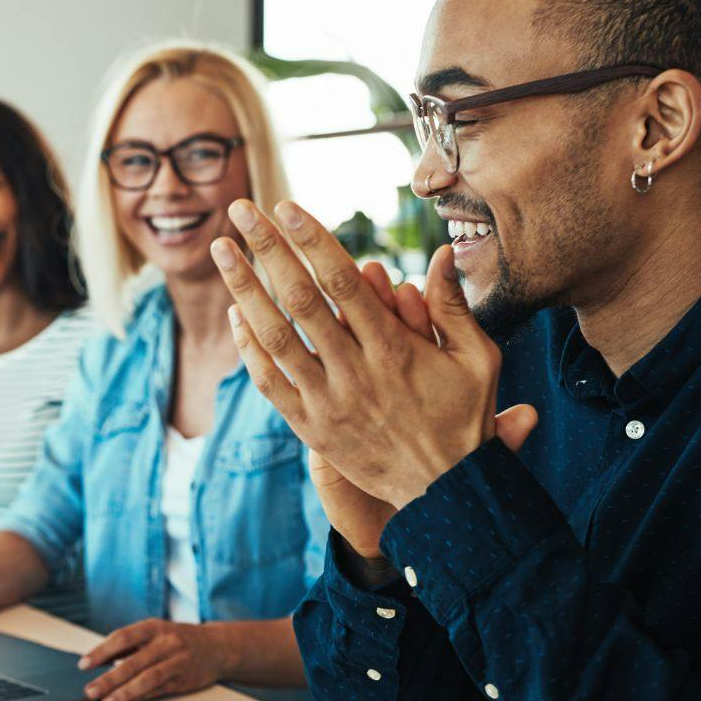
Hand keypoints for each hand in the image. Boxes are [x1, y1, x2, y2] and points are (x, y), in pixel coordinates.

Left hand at [77, 619, 225, 700]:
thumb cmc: (179, 639)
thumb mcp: (155, 632)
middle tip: (90, 690)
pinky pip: (159, 690)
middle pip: (133, 662)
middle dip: (109, 678)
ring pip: (147, 679)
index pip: (123, 637)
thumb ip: (129, 644)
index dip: (101, 651)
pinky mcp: (184, 680)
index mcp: (155, 627)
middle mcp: (167, 643)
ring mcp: (177, 662)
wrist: (218, 647)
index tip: (84, 664)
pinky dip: (141, 697)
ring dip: (124, 692)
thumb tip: (98, 658)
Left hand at [211, 198, 537, 508]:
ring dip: (244, 290)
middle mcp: (355, 372)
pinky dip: (249, 348)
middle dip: (268, 249)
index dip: (311, 240)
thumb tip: (441, 251)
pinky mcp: (311, 428)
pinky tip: (236, 314)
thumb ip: (453, 306)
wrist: (446, 493)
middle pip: (300, 299)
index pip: (342, 282)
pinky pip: (270, 383)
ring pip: (276, 337)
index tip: (286, 206)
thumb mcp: (478, 360)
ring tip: (222, 250)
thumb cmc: (465, 420)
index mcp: (394, 348)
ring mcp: (327, 402)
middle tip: (241, 210)